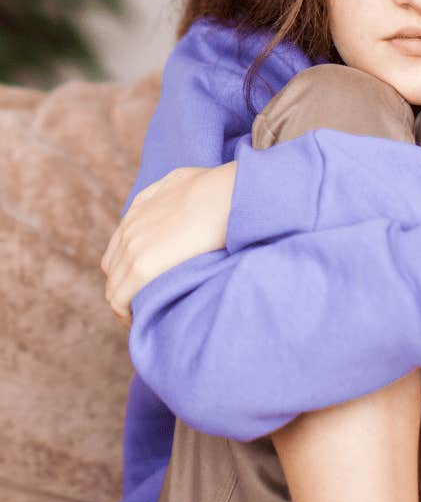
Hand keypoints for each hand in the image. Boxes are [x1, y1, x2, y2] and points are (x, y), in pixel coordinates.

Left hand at [101, 162, 236, 328]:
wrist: (227, 195)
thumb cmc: (219, 188)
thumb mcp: (185, 180)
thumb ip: (171, 190)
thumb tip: (178, 194)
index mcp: (138, 210)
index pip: (120, 250)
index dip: (131, 270)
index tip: (151, 284)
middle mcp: (128, 229)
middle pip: (114, 270)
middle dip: (127, 289)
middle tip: (151, 305)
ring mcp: (132, 247)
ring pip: (114, 287)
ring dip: (127, 304)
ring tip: (148, 318)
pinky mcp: (142, 266)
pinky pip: (121, 299)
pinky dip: (128, 313)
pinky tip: (144, 321)